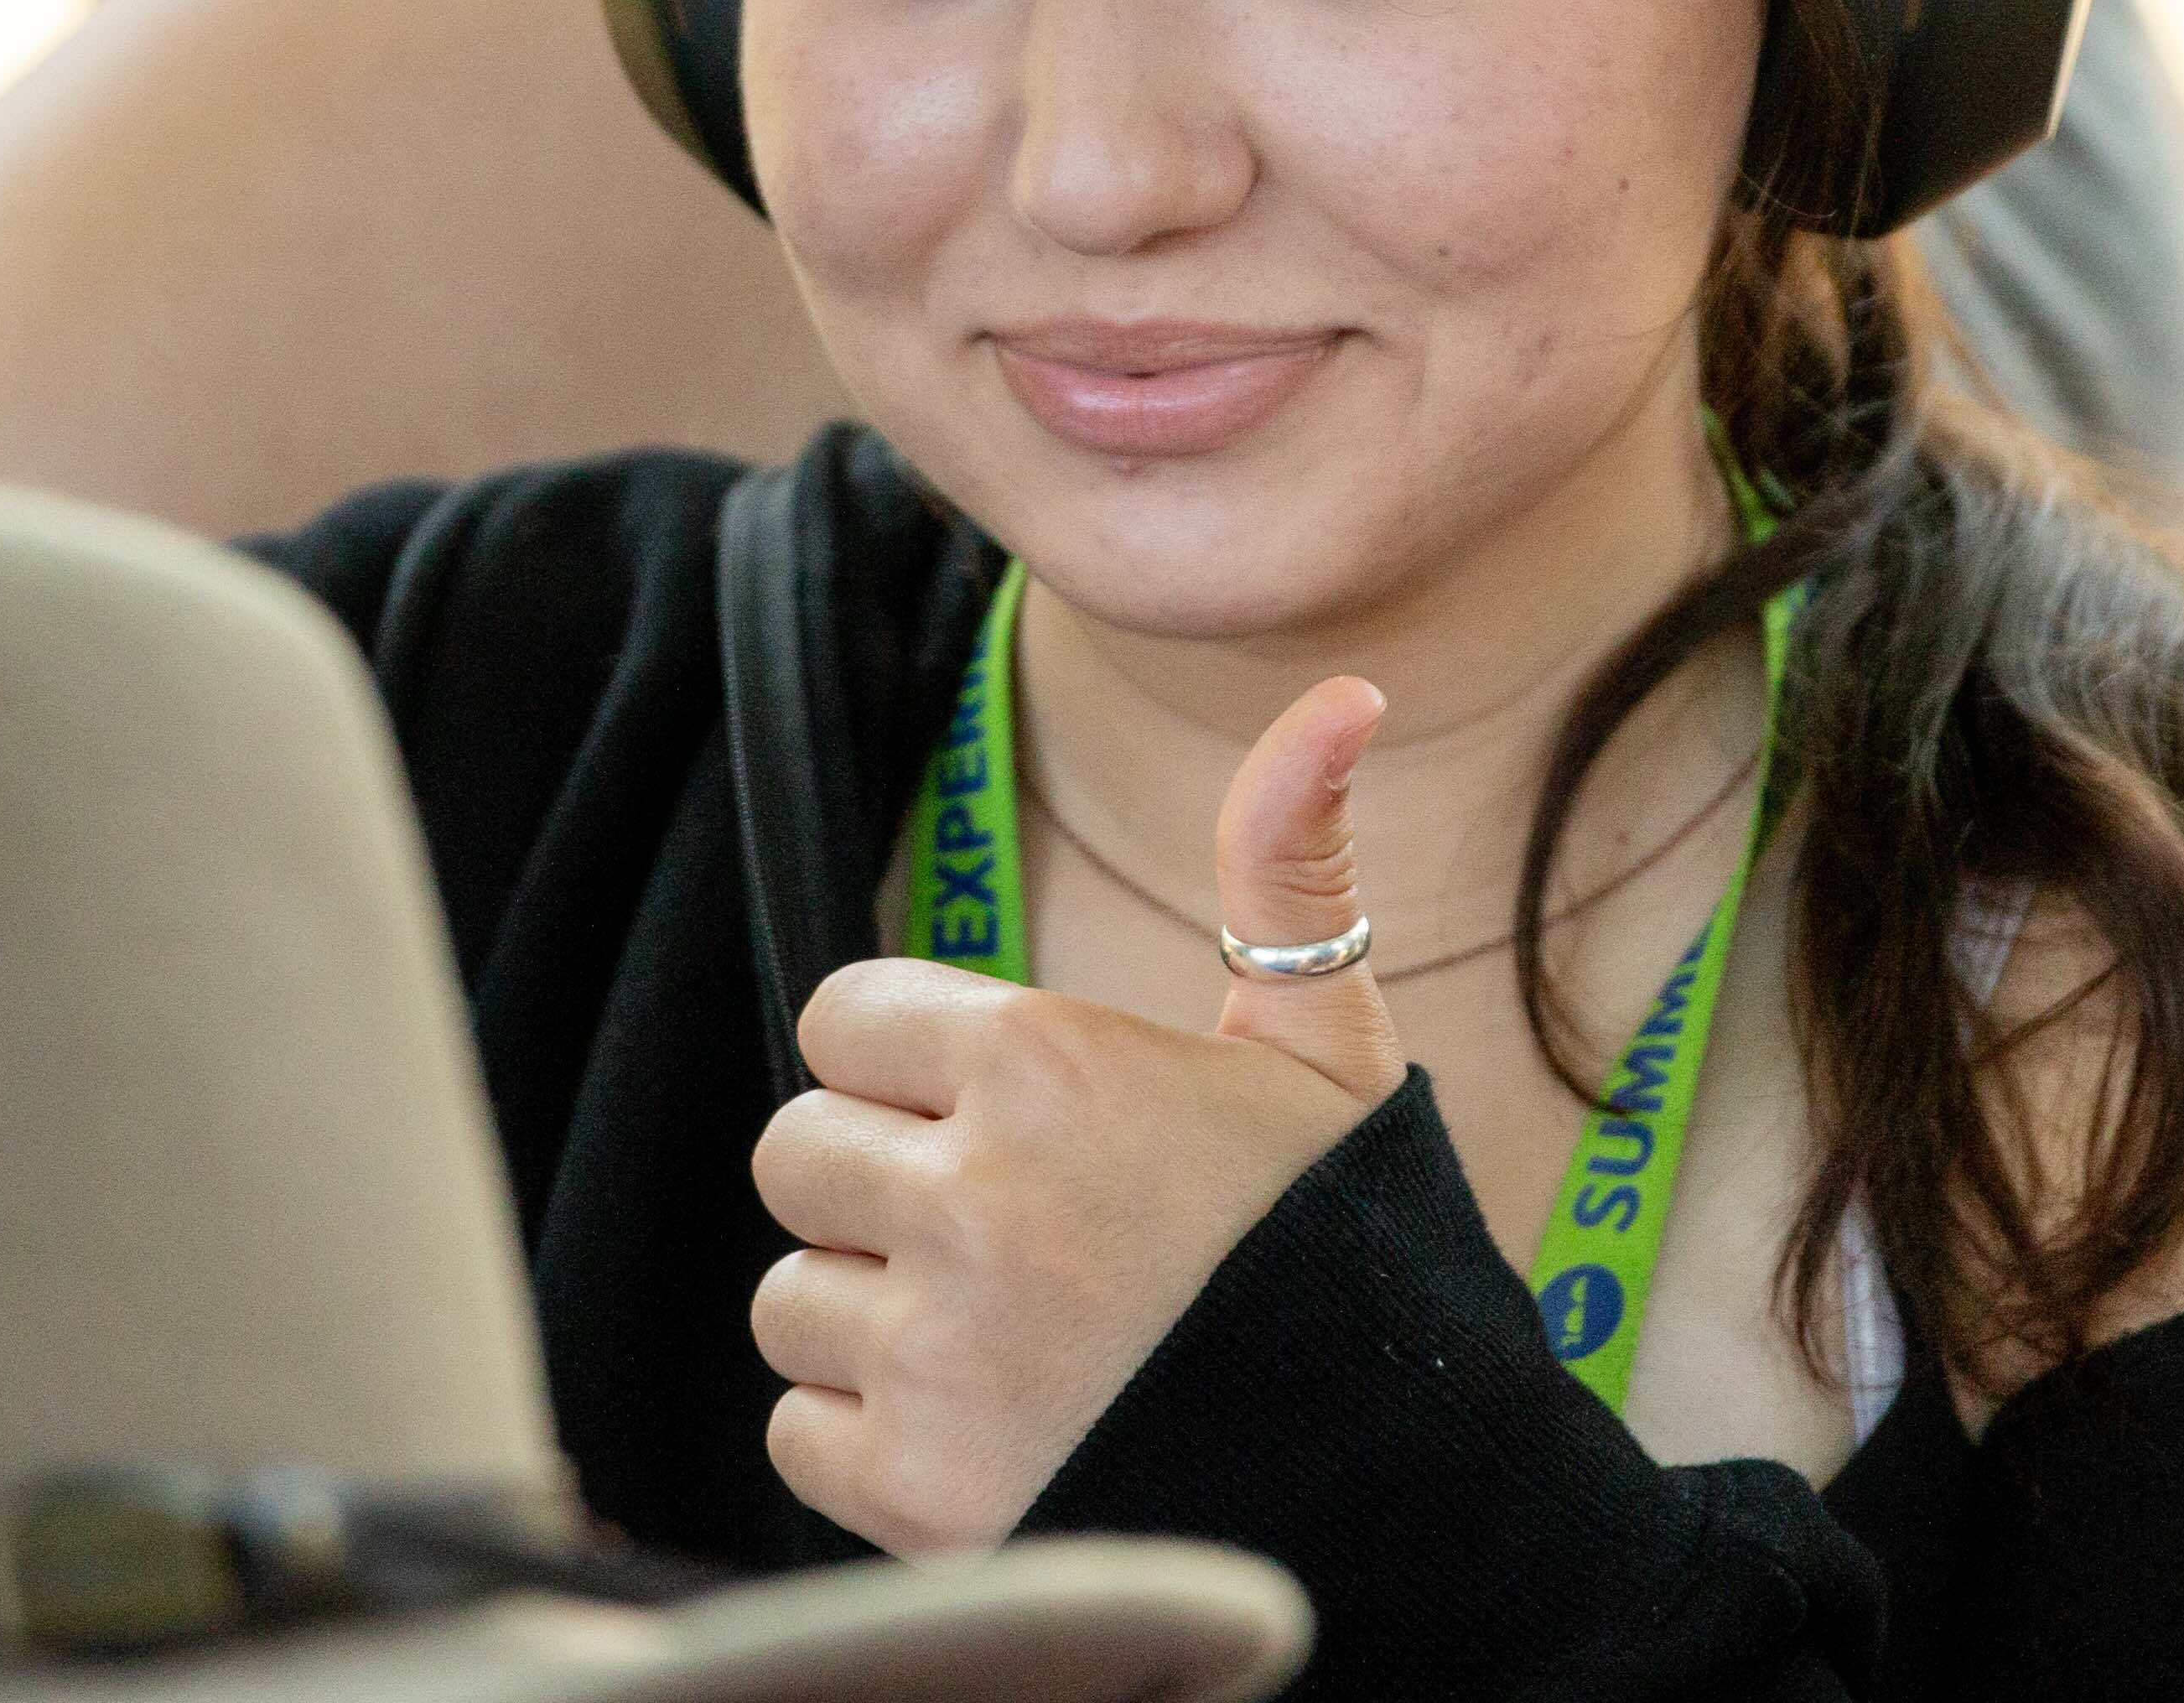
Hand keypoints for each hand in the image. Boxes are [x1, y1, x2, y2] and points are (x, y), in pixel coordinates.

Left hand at [749, 674, 1410, 1555]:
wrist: (1394, 1488)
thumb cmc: (1346, 1256)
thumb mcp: (1323, 1054)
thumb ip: (1287, 866)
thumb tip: (1345, 695)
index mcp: (1048, 1064)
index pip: (843, 1018)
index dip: (910, 1069)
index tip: (992, 1119)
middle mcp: (975, 1196)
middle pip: (797, 1152)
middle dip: (878, 1192)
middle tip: (1000, 1240)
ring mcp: (938, 1350)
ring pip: (789, 1297)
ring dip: (871, 1322)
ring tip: (1004, 1346)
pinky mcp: (916, 1489)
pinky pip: (798, 1432)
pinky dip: (872, 1443)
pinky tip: (988, 1435)